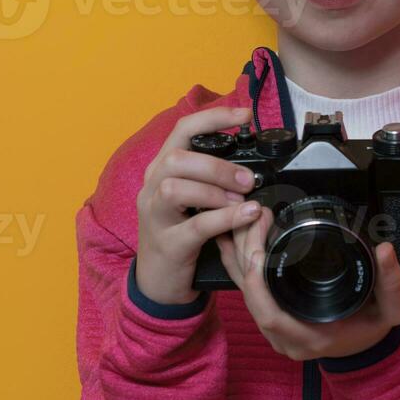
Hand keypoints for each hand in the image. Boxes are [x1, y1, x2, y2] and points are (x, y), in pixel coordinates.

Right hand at [134, 105, 263, 305]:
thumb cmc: (180, 234)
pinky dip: (224, 218)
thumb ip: (209, 180)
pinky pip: (195, 226)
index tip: (244, 116)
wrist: (159, 282)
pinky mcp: (167, 244)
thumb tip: (248, 165)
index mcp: (161, 170)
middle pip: (177, 159)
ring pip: (176, 188)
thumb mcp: (191, 200)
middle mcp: (152, 188)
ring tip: (243, 201)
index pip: (182, 130)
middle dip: (218, 165)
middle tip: (248, 179)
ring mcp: (155, 217)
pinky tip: (247, 216)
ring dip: (216, 190)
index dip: (213, 117)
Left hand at [216, 204, 399, 360]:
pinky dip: (237, 263)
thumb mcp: (393, 309)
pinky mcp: (271, 317)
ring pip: (244, 292)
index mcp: (311, 337)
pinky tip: (229, 240)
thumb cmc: (374, 328)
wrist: (367, 344)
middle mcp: (286, 338)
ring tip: (242, 220)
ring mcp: (275, 330)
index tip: (258, 251)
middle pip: (251, 298)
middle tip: (256, 219)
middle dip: (246, 256)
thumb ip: (392, 282)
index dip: (258, 285)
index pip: (271, 316)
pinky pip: (247, 290)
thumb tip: (385, 250)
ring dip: (239, 255)